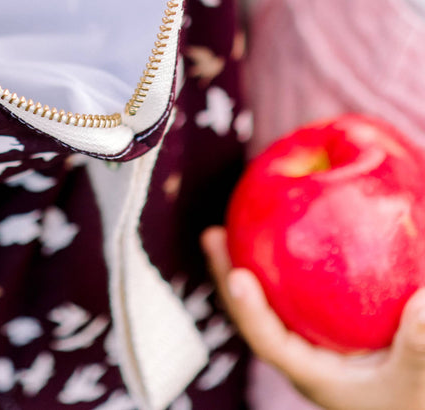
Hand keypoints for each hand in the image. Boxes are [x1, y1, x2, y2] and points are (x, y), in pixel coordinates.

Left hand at [203, 226, 424, 409]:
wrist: (408, 401)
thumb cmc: (410, 398)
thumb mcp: (416, 379)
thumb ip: (419, 345)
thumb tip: (423, 303)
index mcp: (311, 373)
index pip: (271, 342)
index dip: (250, 311)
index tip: (237, 278)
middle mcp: (301, 353)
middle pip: (254, 314)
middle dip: (229, 274)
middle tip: (212, 234)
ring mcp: (306, 337)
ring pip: (267, 299)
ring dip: (245, 261)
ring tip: (227, 224)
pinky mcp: (317, 324)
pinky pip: (291, 290)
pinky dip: (283, 261)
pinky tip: (280, 225)